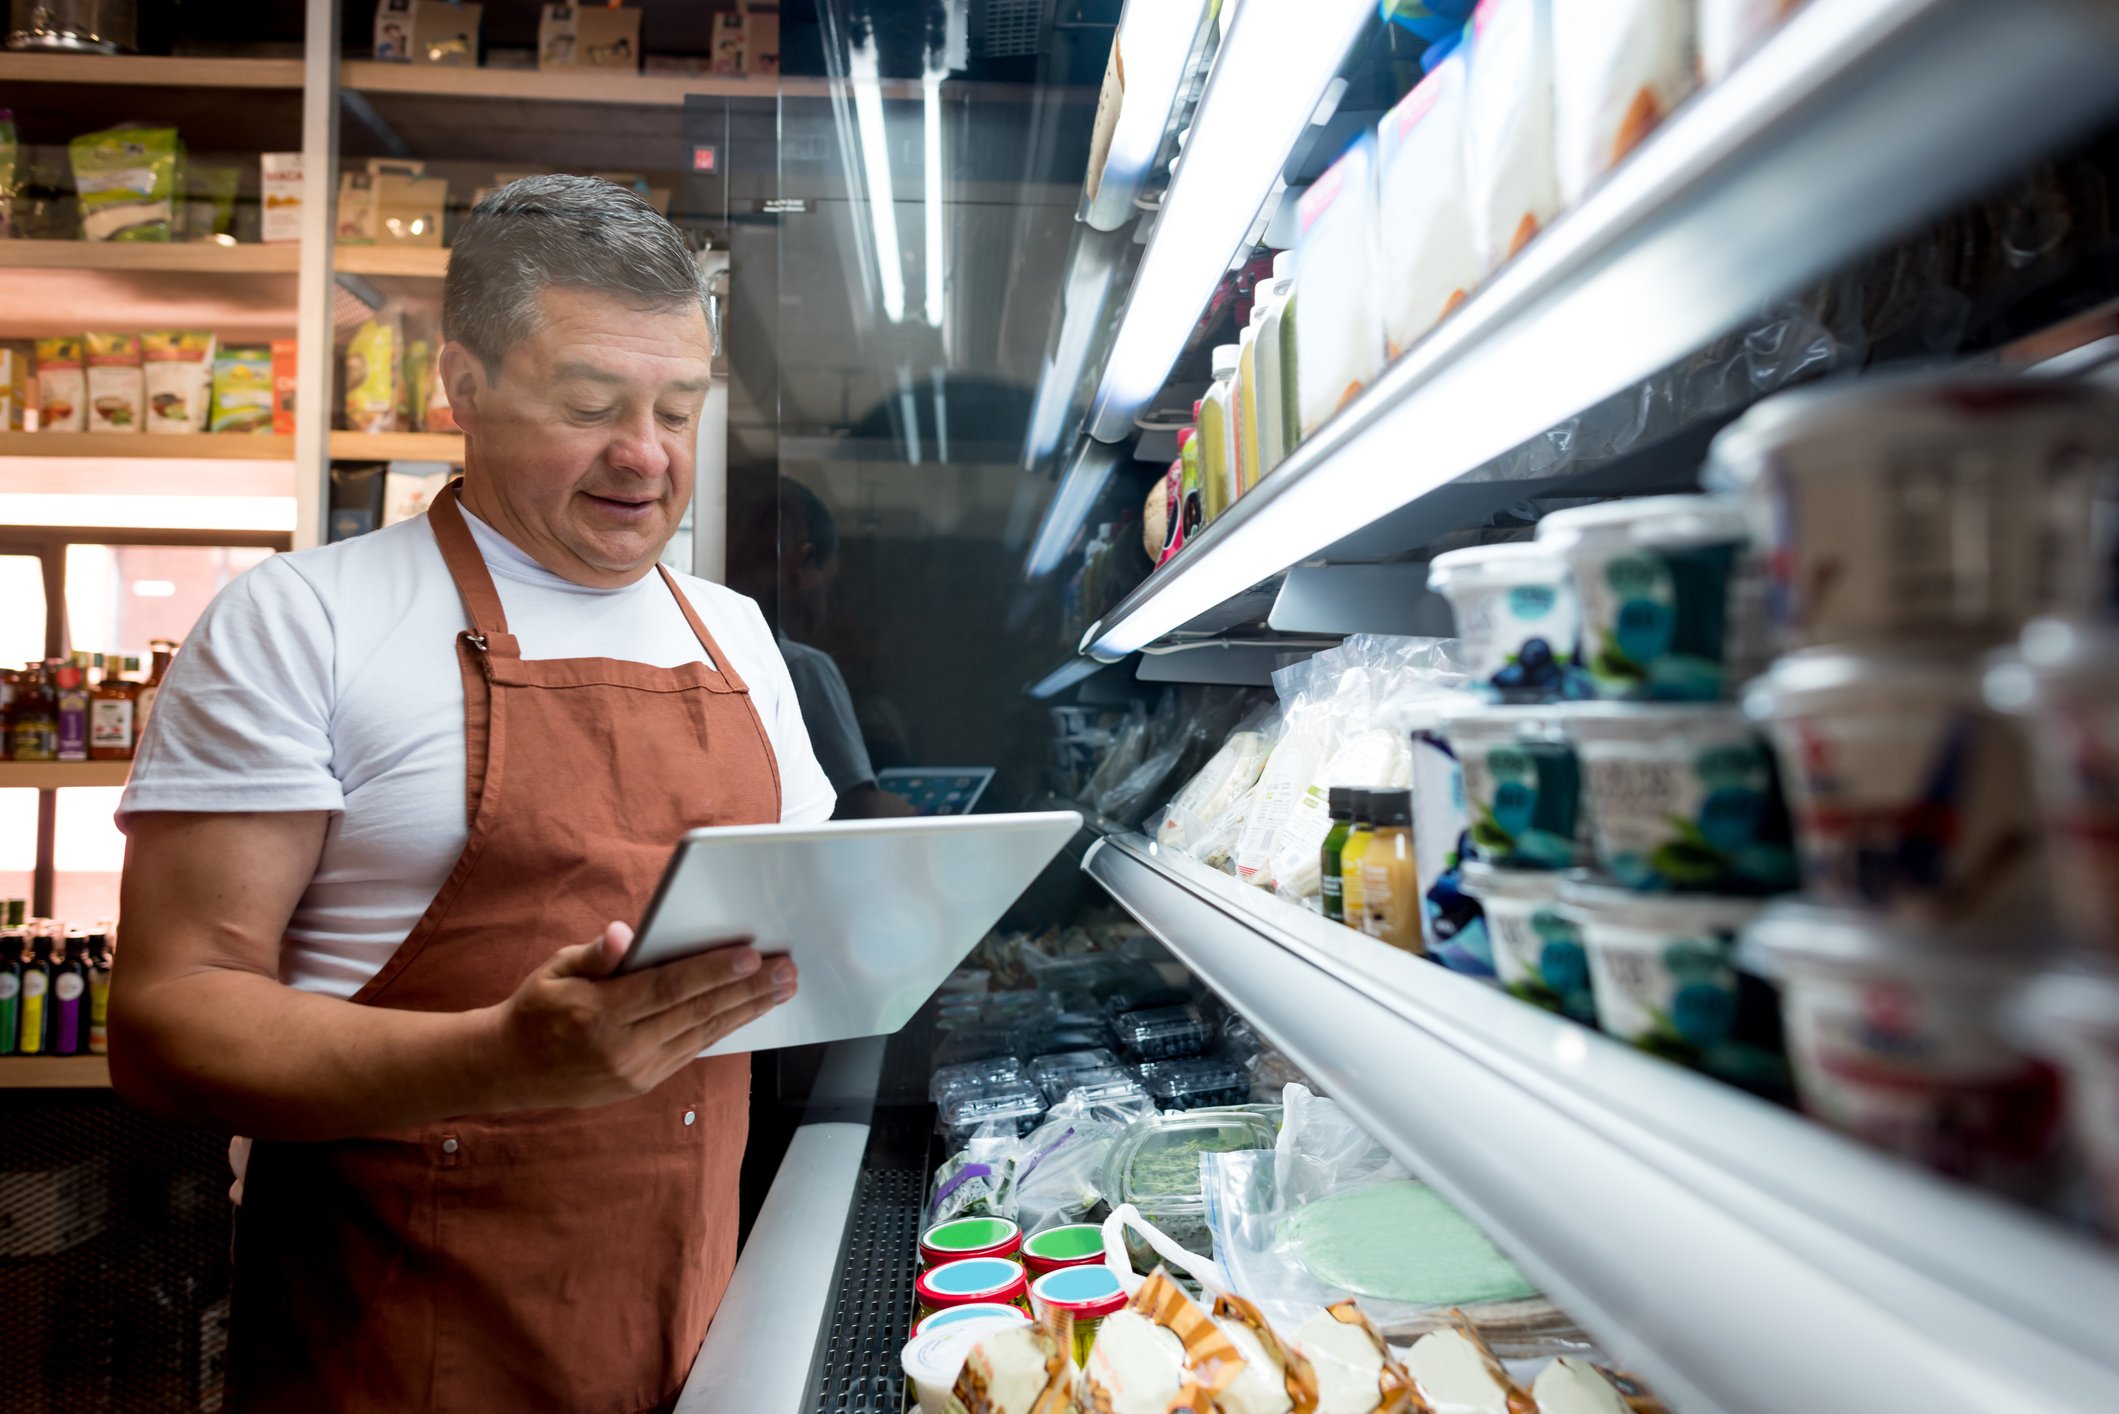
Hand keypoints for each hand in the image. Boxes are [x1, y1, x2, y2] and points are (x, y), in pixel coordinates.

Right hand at [486, 923, 797, 1109]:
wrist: (509, 1070)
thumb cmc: (536, 1009)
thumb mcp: (554, 972)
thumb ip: (593, 955)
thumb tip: (621, 935)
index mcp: (598, 1014)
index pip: (668, 988)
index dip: (713, 971)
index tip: (752, 955)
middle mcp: (621, 1048)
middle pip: (696, 1012)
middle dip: (747, 990)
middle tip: (787, 970)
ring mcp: (635, 1071)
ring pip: (702, 1034)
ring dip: (746, 1010)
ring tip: (782, 989)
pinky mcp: (643, 1083)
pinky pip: (693, 1050)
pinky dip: (724, 1028)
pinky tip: (749, 1010)